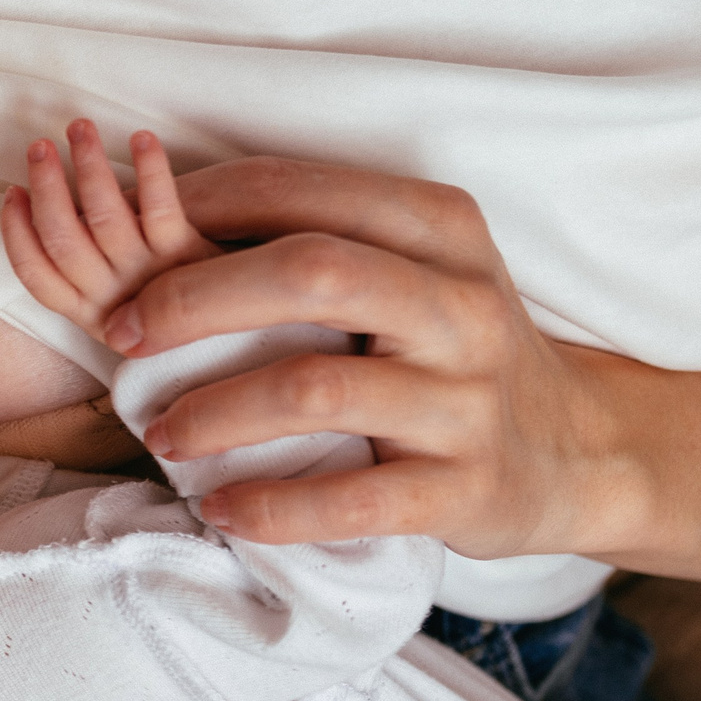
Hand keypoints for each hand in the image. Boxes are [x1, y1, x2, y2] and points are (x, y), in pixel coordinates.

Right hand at [1, 122, 220, 342]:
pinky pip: (160, 208)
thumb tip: (53, 214)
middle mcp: (112, 298)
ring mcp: (148, 275)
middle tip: (39, 146)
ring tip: (79, 128)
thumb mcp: (124, 309)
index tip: (13, 193)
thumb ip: (91, 275)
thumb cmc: (171, 304)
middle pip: (62, 239)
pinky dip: (150, 170)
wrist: (233, 319)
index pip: (35, 275)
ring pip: (103, 217)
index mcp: (88, 313)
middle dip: (46, 186)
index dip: (17, 232)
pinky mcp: (185, 254)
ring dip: (87, 165)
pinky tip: (141, 138)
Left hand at [107, 156, 634, 555]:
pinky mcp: (466, 489)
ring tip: (161, 434)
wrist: (578, 450)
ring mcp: (468, 399)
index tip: (129, 243)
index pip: (301, 193)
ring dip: (216, 412)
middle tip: (122, 335)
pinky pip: (351, 499)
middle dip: (195, 299)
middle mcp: (462, 304)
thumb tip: (159, 215)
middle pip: (311, 273)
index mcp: (440, 228)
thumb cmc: (452, 348)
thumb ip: (314, 241)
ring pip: (318, 391)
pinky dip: (270, 506)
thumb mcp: (411, 269)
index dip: (200, 211)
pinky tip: (219, 507)